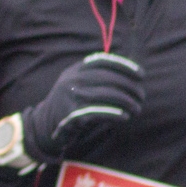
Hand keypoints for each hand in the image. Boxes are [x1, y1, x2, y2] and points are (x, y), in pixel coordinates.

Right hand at [22, 53, 145, 161]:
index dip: (124, 66)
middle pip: (108, 78)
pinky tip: (125, 117)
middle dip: (130, 86)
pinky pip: (99, 112)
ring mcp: (70, 97)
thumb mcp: (77, 84)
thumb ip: (97, 77)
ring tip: (137, 108)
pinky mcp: (72, 115)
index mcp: (74, 70)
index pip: (103, 61)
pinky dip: (115, 114)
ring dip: (126, 101)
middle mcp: (71, 81)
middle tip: (141, 96)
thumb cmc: (70, 104)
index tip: (141, 74)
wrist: (44, 125)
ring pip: (107, 94)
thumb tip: (131, 72)